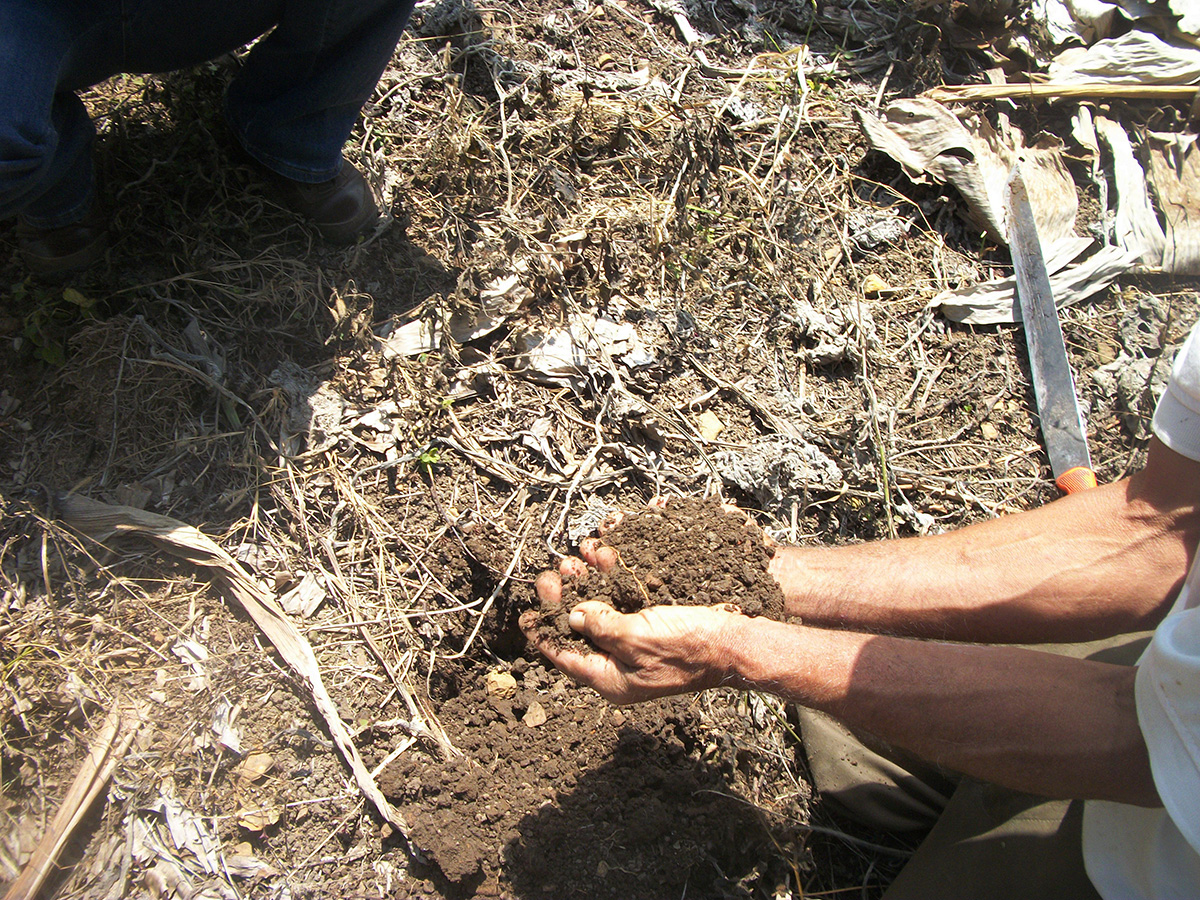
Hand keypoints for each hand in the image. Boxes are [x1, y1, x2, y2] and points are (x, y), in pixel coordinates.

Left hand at [520, 537, 748, 703]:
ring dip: (587, 584)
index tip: (525, 616)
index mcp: (611, 679)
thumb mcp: (637, 637)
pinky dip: (612, 581)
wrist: (735, 642)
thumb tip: (575, 616)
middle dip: (565, 599)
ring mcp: (636, 646)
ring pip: (600, 612)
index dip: (543, 634)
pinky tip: (605, 558)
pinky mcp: (652, 627)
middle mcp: (619, 665)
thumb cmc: (689, 646)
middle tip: (553, 574)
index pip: (565, 657)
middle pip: (580, 631)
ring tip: (575, 558)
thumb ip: (601, 626)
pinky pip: (623, 603)